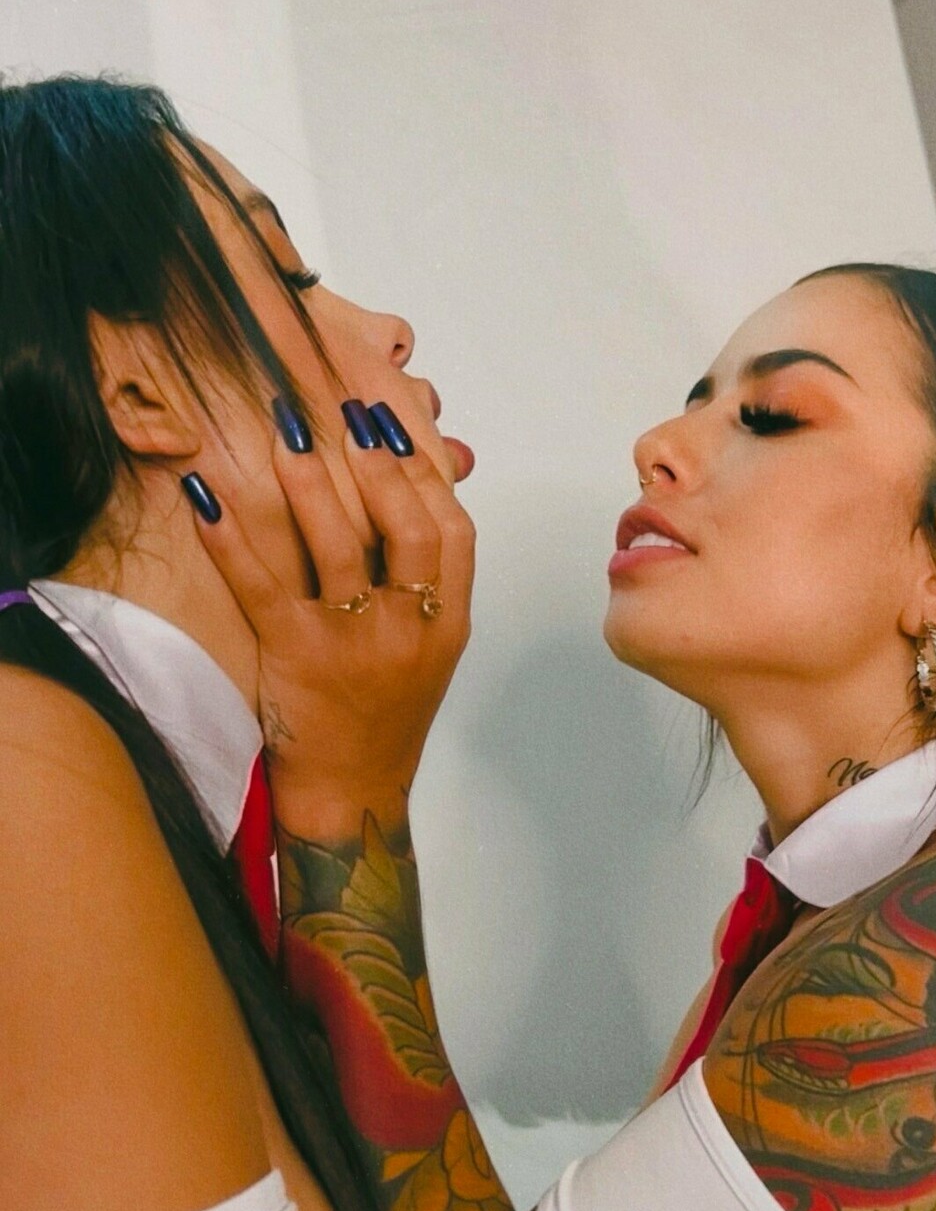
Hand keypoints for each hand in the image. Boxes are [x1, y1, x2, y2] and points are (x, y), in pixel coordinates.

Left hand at [188, 401, 474, 840]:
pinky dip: (231, 539)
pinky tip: (206, 497)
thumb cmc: (385, 718)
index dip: (426, 474)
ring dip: (313, 484)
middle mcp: (408, 631)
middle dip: (380, 465)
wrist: (352, 797)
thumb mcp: (426, 653)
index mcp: (445, 625)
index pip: (454, 534)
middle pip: (407, 531)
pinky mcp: (298, 661)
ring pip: (341, 549)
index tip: (396, 427)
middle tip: (350, 413)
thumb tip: (415, 503)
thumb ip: (427, 586)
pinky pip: (263, 587)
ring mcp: (355, 646)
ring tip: (288, 435)